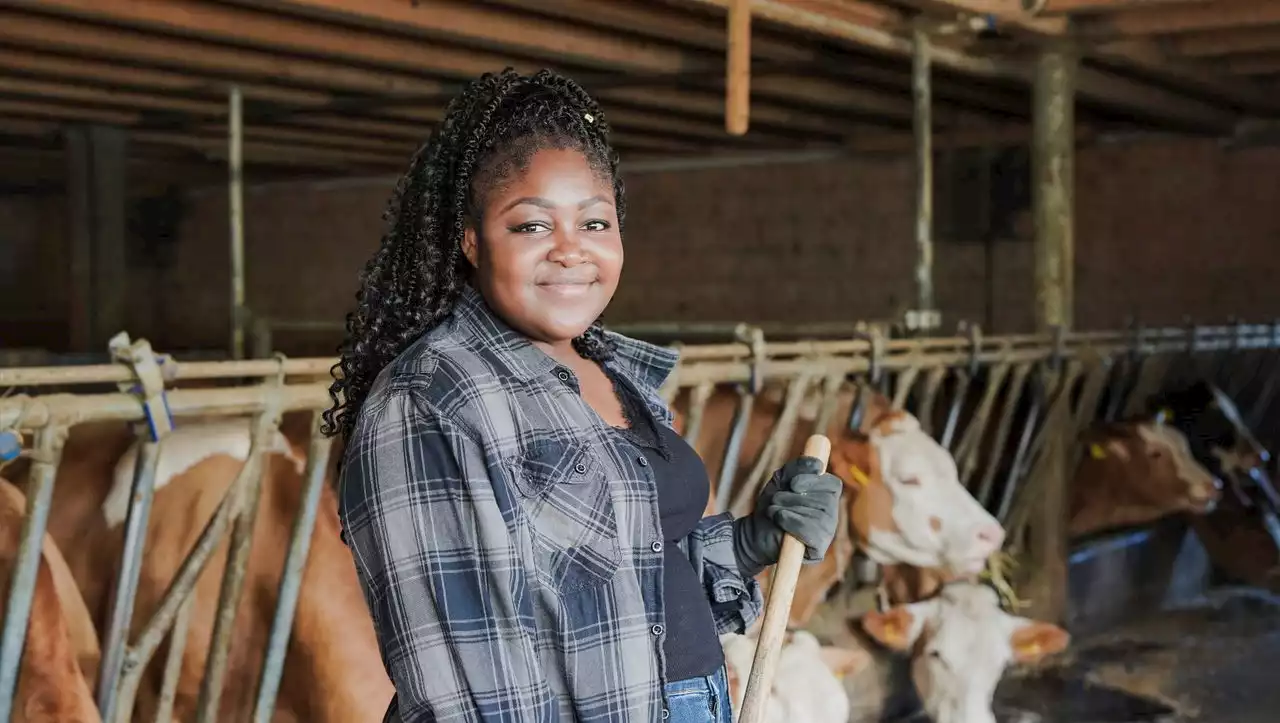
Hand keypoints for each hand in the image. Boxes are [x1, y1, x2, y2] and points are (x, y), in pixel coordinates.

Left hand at [732, 455, 842, 577]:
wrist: (755, 532)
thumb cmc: (772, 505)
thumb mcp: (781, 481)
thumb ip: (797, 468)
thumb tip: (817, 465)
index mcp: (825, 497)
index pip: (833, 485)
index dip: (814, 481)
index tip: (793, 483)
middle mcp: (830, 516)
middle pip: (823, 501)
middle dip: (793, 497)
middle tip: (776, 499)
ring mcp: (826, 534)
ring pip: (816, 516)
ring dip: (788, 509)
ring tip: (774, 511)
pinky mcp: (818, 550)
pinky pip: (810, 532)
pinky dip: (791, 523)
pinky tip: (779, 521)